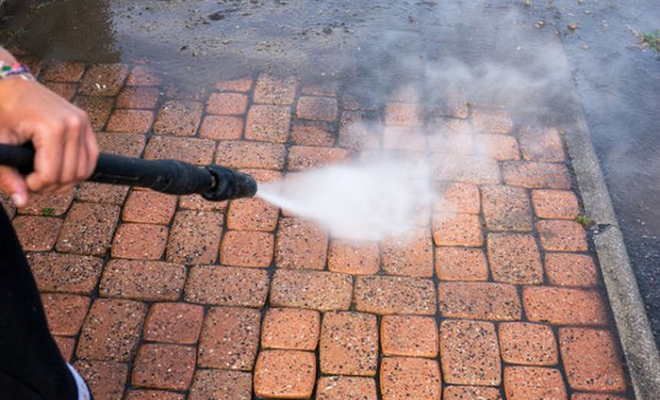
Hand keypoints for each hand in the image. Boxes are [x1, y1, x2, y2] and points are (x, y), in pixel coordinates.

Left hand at [0, 78, 98, 206]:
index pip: (52, 173)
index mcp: (52, 127)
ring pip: (84, 170)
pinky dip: (78, 170)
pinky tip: (59, 169)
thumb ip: (7, 175)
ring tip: (45, 175)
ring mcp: (83, 124)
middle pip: (70, 175)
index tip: (23, 179)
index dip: (36, 185)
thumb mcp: (0, 142)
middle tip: (32, 180)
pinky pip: (91, 158)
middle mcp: (74, 125)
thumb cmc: (2, 112)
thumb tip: (21, 201)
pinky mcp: (86, 125)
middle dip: (50, 185)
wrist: (13, 86)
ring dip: (65, 181)